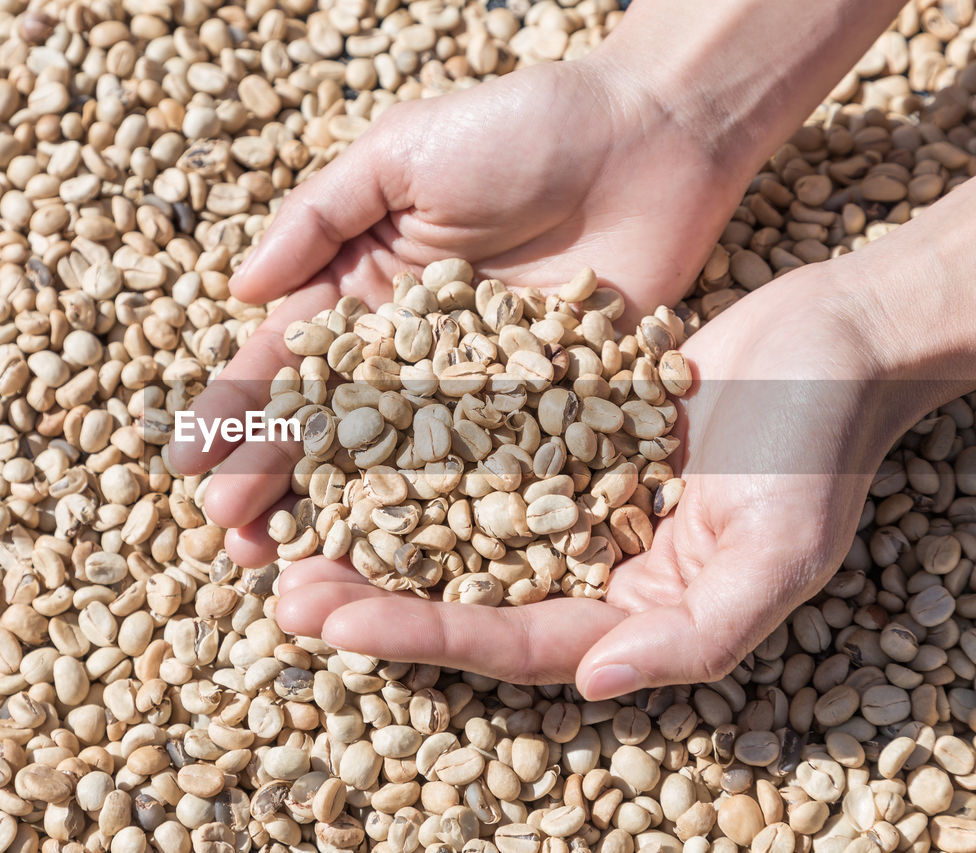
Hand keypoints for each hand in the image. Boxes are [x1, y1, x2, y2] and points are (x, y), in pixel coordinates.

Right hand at [169, 54, 750, 534]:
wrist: (653, 138)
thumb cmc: (521, 128)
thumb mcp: (401, 153)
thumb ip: (319, 218)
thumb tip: (237, 287)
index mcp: (365, 295)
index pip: (287, 362)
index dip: (237, 410)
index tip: (190, 460)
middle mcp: (412, 356)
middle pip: (332, 430)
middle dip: (276, 482)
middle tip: (231, 540)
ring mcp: (478, 394)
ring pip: (399, 470)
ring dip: (346, 521)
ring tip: (295, 569)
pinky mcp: (547, 417)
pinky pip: (492, 477)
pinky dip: (450, 524)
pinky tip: (405, 570)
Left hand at [272, 260, 920, 696]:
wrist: (829, 345)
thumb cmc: (820, 452)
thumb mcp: (778, 553)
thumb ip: (698, 633)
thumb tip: (595, 681)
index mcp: (626, 611)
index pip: (507, 639)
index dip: (418, 633)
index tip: (329, 618)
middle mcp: (581, 564)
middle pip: (458, 592)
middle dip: (369, 593)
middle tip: (281, 584)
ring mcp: (562, 499)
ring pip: (448, 524)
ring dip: (371, 525)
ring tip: (288, 521)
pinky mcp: (550, 433)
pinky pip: (469, 450)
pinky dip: (408, 450)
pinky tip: (345, 435)